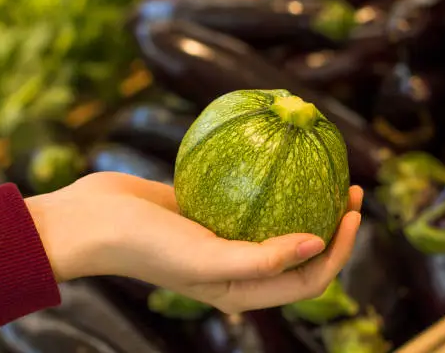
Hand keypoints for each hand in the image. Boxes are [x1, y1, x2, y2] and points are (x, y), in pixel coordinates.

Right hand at [26, 172, 362, 313]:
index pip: (306, 278)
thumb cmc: (145, 246)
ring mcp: (221, 236)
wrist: (93, 221)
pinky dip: (268, 182)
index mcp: (241, 288)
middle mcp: (236, 266)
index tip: (351, 213)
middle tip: (350, 189)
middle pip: (300, 250)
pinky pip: (247, 196)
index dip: (337, 252)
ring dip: (305, 201)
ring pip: (277, 221)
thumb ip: (263, 259)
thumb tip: (318, 244)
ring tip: (326, 171)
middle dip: (331, 225)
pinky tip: (277, 155)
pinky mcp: (206, 210)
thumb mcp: (206, 259)